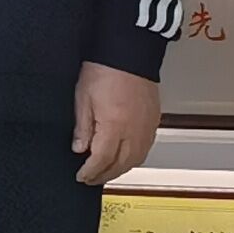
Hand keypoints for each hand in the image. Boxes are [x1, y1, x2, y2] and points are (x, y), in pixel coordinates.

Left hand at [70, 62, 160, 186]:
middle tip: (91, 179)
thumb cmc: (104, 70)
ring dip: (121, 169)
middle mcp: (135, 130)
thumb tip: (80, 149)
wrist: (128, 53)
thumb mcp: (83, 98)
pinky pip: (146, 147)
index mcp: (115, 126)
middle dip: (106, 175)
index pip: (103, 159)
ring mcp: (147, 126)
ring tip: (106, 171)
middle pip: (122, 164)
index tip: (81, 177)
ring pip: (136, 159)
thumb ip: (83, 127)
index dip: (91, 171)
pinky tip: (125, 156)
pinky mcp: (154, 120)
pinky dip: (134, 157)